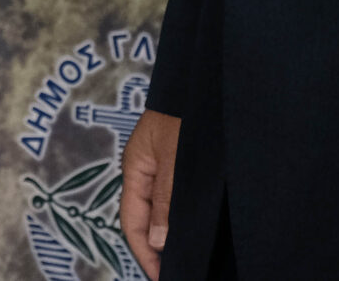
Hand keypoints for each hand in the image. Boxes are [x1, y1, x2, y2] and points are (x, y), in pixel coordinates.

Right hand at [119, 109, 179, 278]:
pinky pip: (176, 197)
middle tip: (174, 272)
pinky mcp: (183, 160)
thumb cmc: (188, 109)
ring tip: (184, 258)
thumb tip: (158, 242)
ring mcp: (165, 164)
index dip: (144, 253)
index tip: (162, 276)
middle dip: (155, 249)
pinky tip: (194, 229)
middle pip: (145, 218)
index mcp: (136, 166)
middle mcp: (148, 168)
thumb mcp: (176, 157)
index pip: (132, 222)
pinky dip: (181, 218)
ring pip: (162, 209)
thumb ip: (166, 199)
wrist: (206, 77)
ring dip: (170, 235)